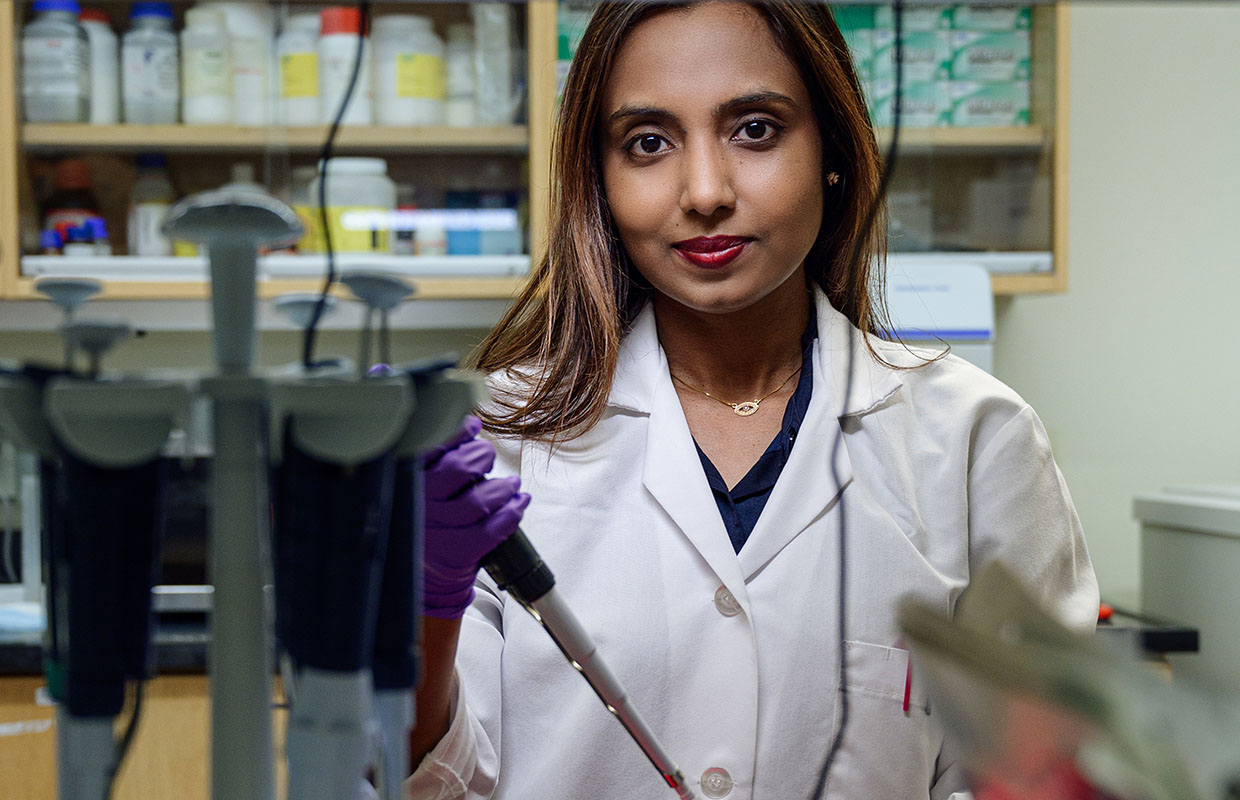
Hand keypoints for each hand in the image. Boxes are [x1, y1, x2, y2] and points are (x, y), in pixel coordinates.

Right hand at [422, 416, 529, 618]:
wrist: (426, 571)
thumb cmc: (431, 514)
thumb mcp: (421, 481)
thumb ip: (435, 451)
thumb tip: (457, 415)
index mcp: (406, 481)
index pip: (428, 447)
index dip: (456, 432)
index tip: (472, 426)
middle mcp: (416, 505)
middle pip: (457, 469)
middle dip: (482, 456)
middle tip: (487, 457)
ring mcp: (435, 531)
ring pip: (477, 502)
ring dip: (503, 488)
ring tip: (512, 485)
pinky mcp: (455, 552)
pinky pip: (491, 530)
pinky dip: (512, 513)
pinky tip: (519, 503)